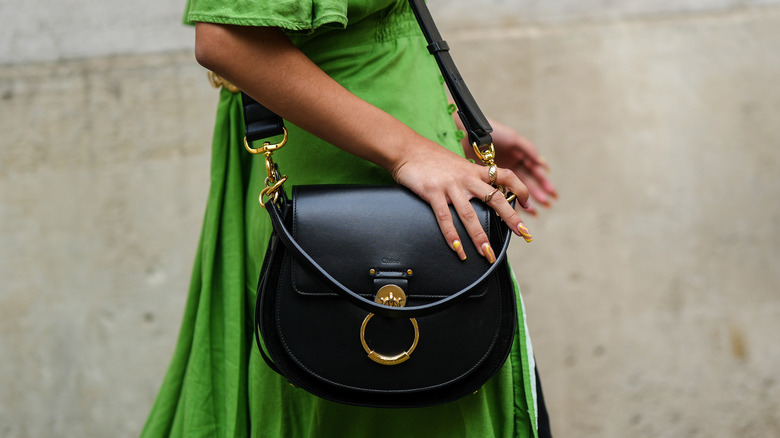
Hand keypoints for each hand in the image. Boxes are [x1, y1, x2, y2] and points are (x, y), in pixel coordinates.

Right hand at [391, 138, 533, 262]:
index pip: (505, 176)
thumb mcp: (456, 164)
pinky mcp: (433, 193)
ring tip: (487, 253)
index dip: (519, 188)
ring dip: (479, 236)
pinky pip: (445, 218)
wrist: (407, 149)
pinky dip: (452, 236)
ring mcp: (450, 186)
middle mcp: (466, 178)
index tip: (527, 202)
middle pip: (495, 198)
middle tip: (523, 233)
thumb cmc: (430, 158)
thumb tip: (479, 194)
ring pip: (470, 214)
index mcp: (474, 170)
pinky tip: (458, 249)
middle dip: (511, 217)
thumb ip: (469, 179)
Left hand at [461, 118, 556, 216]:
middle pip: (527, 181)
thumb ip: (528, 149)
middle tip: (547, 204)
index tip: (551, 193)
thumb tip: (541, 163)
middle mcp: (510, 165)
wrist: (470, 133)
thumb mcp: (513, 138)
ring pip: (515, 189)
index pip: (534, 171)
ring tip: (535, 212)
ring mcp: (499, 173)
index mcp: (518, 155)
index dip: (543, 181)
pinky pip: (501, 193)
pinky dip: (508, 202)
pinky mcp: (487, 180)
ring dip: (526, 199)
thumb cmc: (492, 132)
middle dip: (538, 193)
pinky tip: (516, 210)